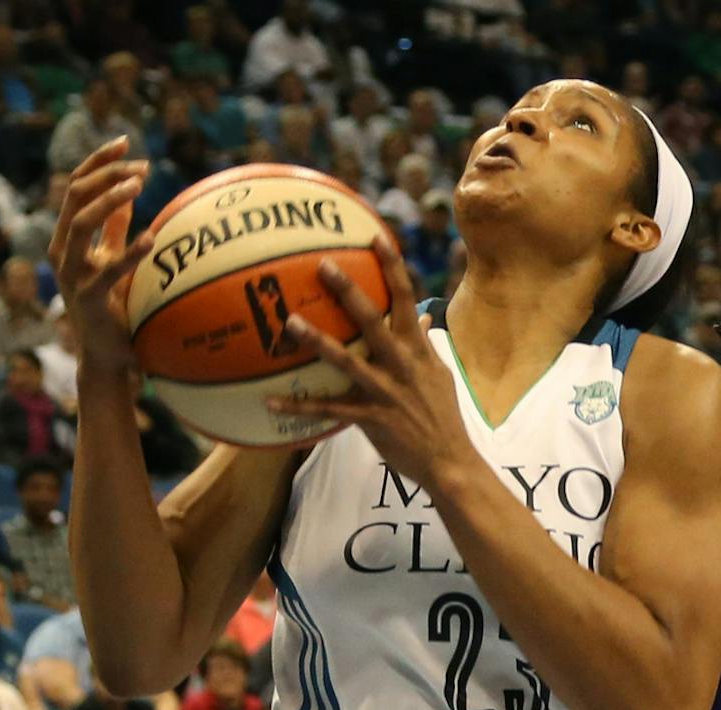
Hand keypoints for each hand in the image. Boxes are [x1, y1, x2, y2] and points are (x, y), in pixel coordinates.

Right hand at [47, 137, 154, 380]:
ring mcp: (71, 274)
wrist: (107, 355)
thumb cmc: (112, 305)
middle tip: (141, 165)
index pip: (75, 186)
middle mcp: (62, 251)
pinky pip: (107, 269)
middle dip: (106, 173)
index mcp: (67, 237)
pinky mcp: (88, 298)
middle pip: (75, 196)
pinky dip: (129, 251)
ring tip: (139, 185)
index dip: (98, 161)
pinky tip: (151, 237)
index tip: (125, 142)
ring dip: (110, 200)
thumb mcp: (112, 257)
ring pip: (80, 223)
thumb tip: (130, 188)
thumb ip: (115, 226)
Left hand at [268, 239, 471, 489]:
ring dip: (318, 341)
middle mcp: (402, 365)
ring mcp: (386, 391)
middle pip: (374, 320)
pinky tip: (270, 401)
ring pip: (348, 360)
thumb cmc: (443, 416)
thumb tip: (421, 313)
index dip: (392, 267)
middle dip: (349, 291)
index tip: (375, 238)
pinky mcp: (371, 419)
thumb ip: (424, 342)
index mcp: (418, 349)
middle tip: (323, 265)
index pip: (407, 299)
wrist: (450, 461)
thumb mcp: (440, 373)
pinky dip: (300, 406)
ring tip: (290, 322)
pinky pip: (330, 410)